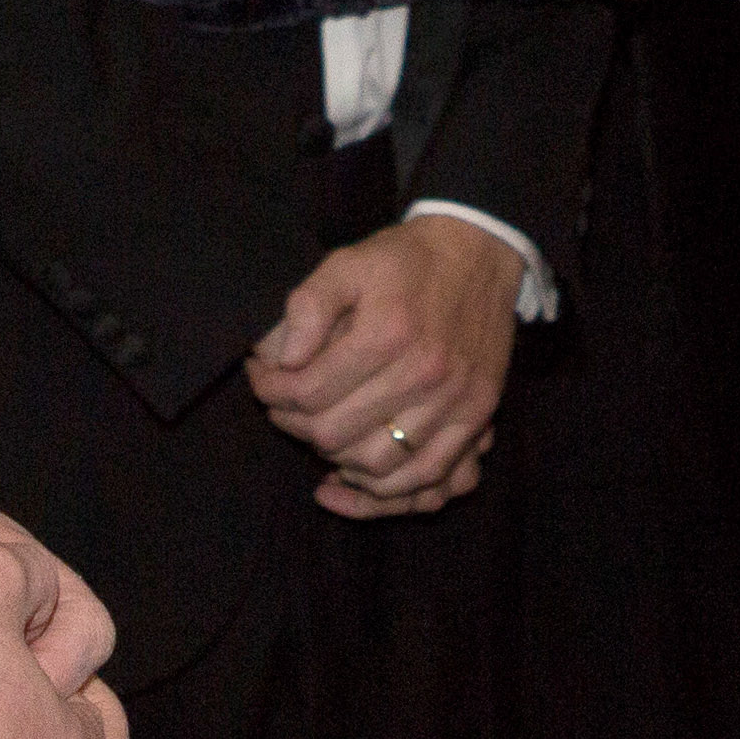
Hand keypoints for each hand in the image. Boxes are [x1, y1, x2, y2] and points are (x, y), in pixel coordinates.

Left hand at [247, 211, 518, 514]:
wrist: (478, 252)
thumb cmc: (406, 260)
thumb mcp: (348, 261)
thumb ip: (308, 305)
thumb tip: (281, 358)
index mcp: (386, 334)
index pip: (308, 391)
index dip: (271, 391)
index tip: (261, 379)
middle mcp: (423, 373)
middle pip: (335, 433)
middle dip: (294, 424)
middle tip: (283, 407)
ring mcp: (454, 400)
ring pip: (377, 465)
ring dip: (336, 457)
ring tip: (318, 434)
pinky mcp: (477, 415)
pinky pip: (430, 476)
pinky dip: (389, 487)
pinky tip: (359, 471)